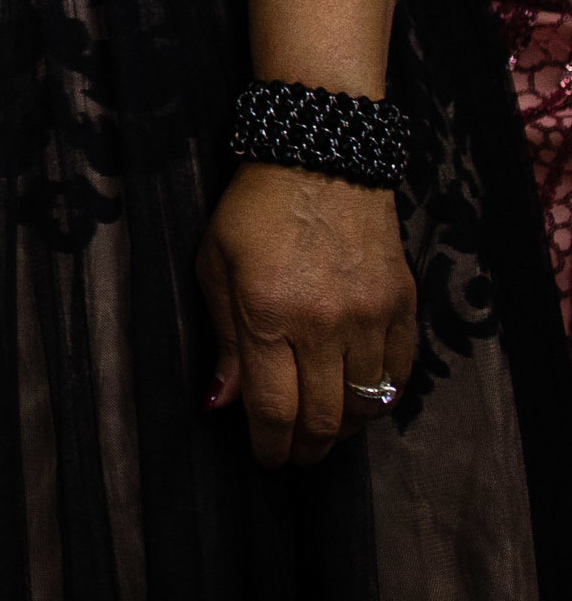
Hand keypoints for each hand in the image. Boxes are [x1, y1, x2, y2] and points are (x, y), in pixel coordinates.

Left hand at [194, 160, 414, 465]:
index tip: (265, 458)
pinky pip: (399, 377)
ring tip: (322, 431)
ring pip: (365, 406)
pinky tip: (358, 401)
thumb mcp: (215, 266)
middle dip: (306, 449)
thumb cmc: (252, 212)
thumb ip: (225, 340)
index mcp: (269, 315)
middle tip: (293, 455)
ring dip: (343, 430)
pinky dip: (379, 400)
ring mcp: (370, 319)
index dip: (269, 445)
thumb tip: (223, 404)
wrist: (321, 162)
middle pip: (324, 419)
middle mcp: (324, 325)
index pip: (274, 408)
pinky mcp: (404, 309)